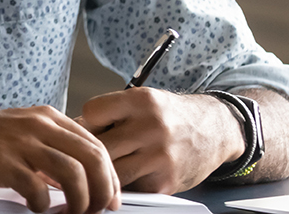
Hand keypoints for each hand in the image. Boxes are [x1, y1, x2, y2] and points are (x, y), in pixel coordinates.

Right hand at [0, 105, 121, 213]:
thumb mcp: (21, 136)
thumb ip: (50, 153)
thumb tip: (78, 179)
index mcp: (47, 118)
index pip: (96, 145)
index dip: (111, 176)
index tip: (111, 198)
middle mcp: (38, 125)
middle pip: (93, 157)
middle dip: (103, 191)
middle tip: (98, 211)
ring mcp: (20, 142)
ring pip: (73, 173)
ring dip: (80, 202)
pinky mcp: (0, 162)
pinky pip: (36, 189)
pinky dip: (44, 205)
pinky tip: (37, 209)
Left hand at [76, 88, 242, 193]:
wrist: (216, 130)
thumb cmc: (172, 116)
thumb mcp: (145, 101)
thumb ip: (113, 113)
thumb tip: (71, 129)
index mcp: (142, 101)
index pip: (92, 112)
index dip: (86, 122)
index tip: (91, 129)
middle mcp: (151, 126)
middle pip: (98, 146)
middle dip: (89, 152)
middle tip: (88, 154)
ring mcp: (159, 156)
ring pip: (110, 172)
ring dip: (102, 173)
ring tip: (102, 168)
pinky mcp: (164, 181)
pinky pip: (128, 189)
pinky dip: (122, 186)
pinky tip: (127, 177)